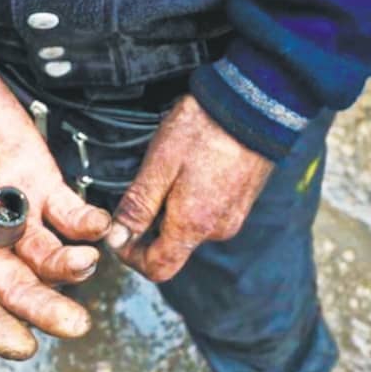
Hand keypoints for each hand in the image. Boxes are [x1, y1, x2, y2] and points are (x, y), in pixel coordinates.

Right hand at [0, 32, 110, 358]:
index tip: (23, 346)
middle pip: (20, 289)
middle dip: (47, 309)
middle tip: (76, 324)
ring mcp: (16, 212)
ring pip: (51, 256)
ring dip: (72, 266)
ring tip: (87, 261)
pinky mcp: (42, 181)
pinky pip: (72, 213)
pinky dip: (90, 225)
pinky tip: (104, 231)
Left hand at [106, 95, 273, 281]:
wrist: (253, 102)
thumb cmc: (202, 130)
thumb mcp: (159, 166)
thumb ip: (137, 207)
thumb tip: (116, 239)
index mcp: (193, 226)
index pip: (158, 269)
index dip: (131, 257)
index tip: (120, 232)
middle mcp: (216, 230)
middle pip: (173, 249)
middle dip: (150, 230)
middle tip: (141, 191)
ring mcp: (233, 217)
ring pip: (190, 230)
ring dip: (171, 212)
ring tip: (168, 174)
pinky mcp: (241, 202)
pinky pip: (208, 214)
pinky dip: (191, 202)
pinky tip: (189, 171)